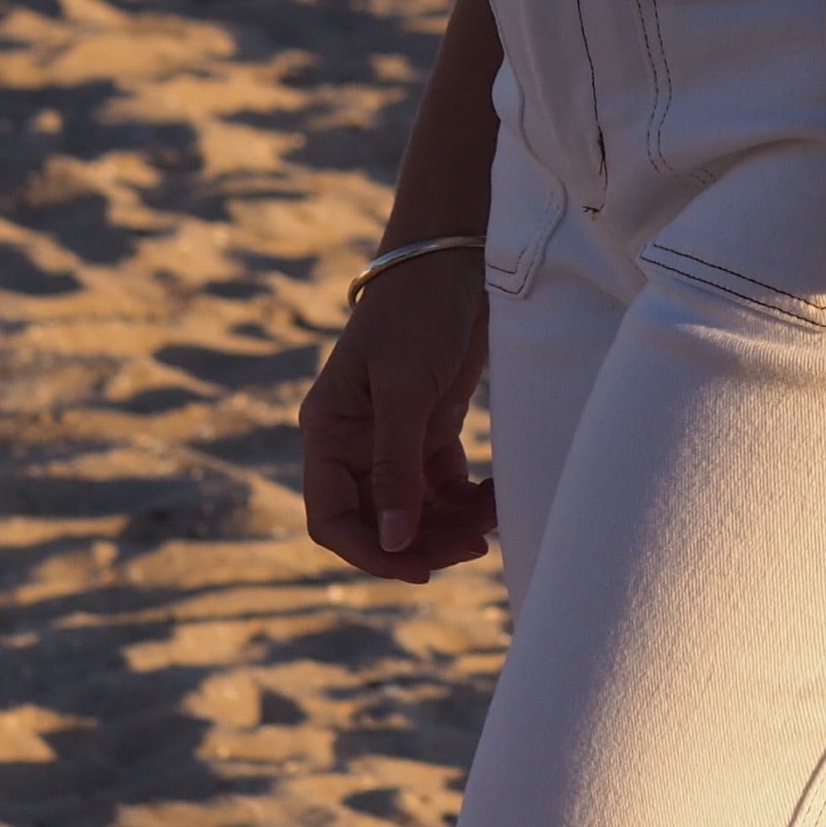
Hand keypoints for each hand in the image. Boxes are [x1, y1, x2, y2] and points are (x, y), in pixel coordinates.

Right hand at [299, 255, 496, 584]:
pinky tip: (497, 498)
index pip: (331, 517)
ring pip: (414, 510)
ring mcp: (394, 437)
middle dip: (420, 543)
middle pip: (377, 521)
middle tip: (471, 549)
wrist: (457, 257)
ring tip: (491, 524)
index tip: (416, 568)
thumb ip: (396, 465)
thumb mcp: (404, 388)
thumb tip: (393, 542)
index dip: (368, 553)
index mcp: (328, 433)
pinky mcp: (432, 427)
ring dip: (449, 526)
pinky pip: (445, 486)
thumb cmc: (417, 312)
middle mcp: (355, 442)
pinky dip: (469, 500)